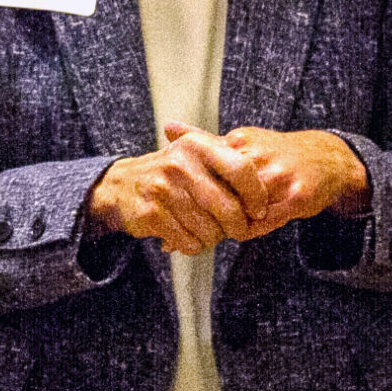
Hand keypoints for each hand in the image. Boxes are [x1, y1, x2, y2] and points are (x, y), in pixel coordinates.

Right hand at [85, 138, 258, 254]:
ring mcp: (164, 189)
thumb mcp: (194, 155)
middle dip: (237, 226)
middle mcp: (180, 164)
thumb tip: (272, 190)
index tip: (258, 209)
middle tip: (235, 230)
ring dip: (212, 238)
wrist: (120, 186)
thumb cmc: (171, 174)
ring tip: (203, 230)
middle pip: (229, 208)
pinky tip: (185, 235)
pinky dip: (193, 245)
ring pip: (210, 230)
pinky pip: (189, 242)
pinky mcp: (152, 214)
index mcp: (196, 145)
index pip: (242, 169)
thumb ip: (230, 165)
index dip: (256, 194)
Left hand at [166, 125, 369, 234]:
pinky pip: (266, 222)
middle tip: (199, 226)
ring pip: (242, 211)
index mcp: (239, 142)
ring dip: (231, 224)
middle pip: (221, 195)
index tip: (181, 206)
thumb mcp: (240, 140)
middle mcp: (257, 156)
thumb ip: (203, 137)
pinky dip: (253, 229)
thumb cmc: (274, 152)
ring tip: (224, 230)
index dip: (192, 193)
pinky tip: (249, 228)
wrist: (327, 159)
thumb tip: (167, 126)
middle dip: (209, 213)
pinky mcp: (297, 196)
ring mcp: (279, 176)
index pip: (204, 171)